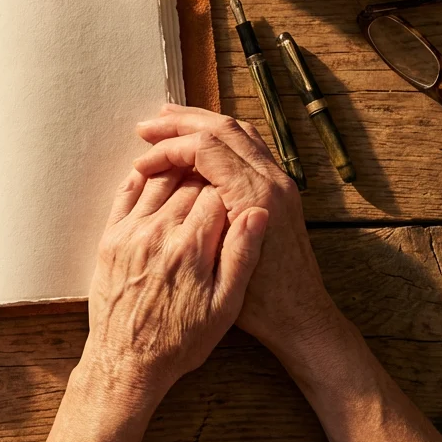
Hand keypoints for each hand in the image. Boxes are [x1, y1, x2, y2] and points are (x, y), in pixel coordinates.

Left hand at [83, 169, 268, 401]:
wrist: (126, 362)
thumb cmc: (180, 340)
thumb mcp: (225, 307)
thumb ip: (241, 256)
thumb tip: (258, 213)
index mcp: (192, 247)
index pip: (215, 194)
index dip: (228, 189)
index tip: (234, 189)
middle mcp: (159, 232)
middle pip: (186, 183)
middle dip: (204, 176)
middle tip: (214, 174)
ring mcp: (130, 233)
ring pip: (157, 182)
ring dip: (174, 170)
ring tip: (188, 165)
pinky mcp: (109, 239)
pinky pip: (125, 194)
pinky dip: (140, 178)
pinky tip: (150, 171)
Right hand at [133, 104, 341, 356]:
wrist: (301, 317)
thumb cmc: (259, 303)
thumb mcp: (221, 267)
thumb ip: (201, 221)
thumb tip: (177, 181)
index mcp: (256, 195)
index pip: (205, 146)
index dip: (168, 149)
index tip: (141, 163)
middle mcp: (273, 180)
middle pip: (222, 128)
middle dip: (179, 124)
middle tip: (146, 128)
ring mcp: (281, 181)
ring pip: (237, 131)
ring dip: (199, 124)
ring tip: (167, 126)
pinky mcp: (281, 189)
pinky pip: (247, 145)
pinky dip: (217, 137)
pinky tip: (197, 147)